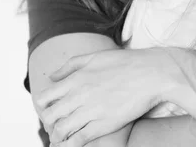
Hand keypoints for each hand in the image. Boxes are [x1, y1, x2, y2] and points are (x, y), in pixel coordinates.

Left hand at [35, 48, 178, 145]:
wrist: (152, 73)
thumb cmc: (125, 63)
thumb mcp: (94, 57)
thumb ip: (70, 66)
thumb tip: (51, 77)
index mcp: (76, 78)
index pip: (44, 98)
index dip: (43, 107)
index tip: (50, 110)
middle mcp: (79, 95)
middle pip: (49, 116)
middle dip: (48, 123)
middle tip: (55, 125)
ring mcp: (91, 111)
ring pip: (61, 131)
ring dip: (57, 136)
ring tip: (61, 137)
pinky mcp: (104, 125)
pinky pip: (78, 140)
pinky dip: (69, 145)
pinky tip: (69, 145)